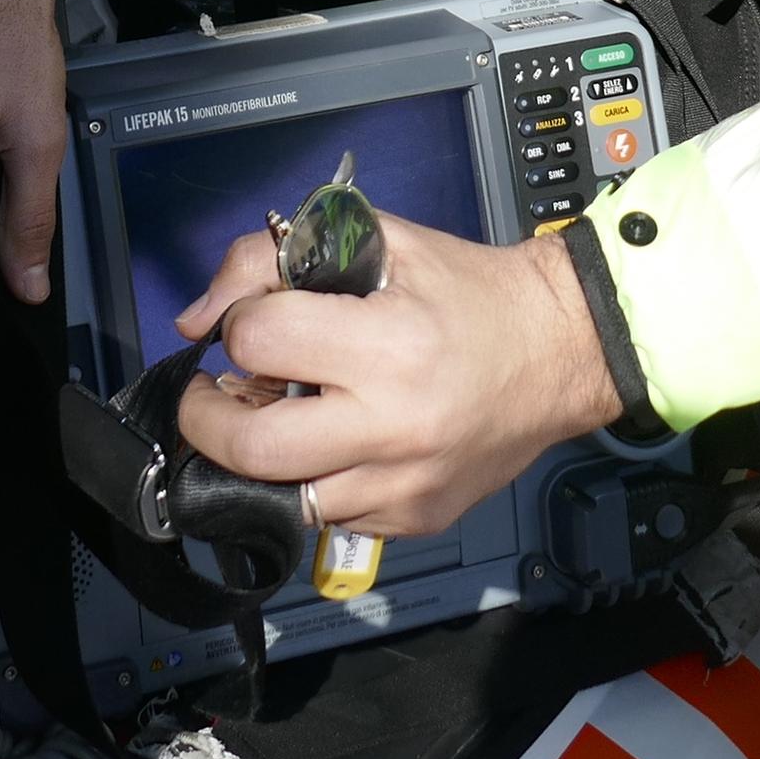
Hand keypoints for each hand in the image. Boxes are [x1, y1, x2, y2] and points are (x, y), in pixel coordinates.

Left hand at [169, 211, 621, 536]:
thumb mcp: (379, 240)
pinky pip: (331, 518)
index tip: (251, 324)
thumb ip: (274, 258)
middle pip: (253, 448)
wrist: (561, 351)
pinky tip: (327, 445)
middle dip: (206, 419)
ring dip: (258, 459)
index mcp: (388, 344)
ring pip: (283, 498)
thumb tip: (198, 317)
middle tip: (211, 396)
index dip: (238, 325)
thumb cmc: (470, 292)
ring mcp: (405, 484)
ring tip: (271, 419)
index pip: (259, 342)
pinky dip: (312, 483)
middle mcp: (396, 426)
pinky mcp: (416, 518)